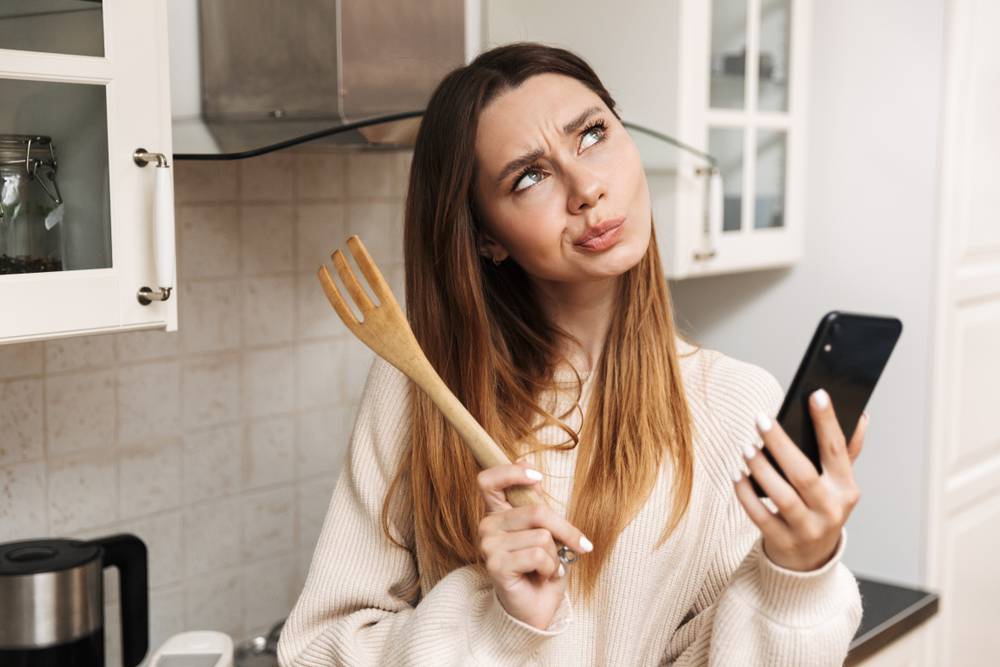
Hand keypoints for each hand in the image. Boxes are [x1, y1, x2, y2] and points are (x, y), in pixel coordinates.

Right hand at [476, 460, 592, 629]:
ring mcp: (488, 546)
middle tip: (580, 545)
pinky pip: (537, 554)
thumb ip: (534, 500)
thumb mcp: (544, 530)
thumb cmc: (541, 568)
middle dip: (565, 530)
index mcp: (496, 513)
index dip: (512, 472)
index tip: (537, 477)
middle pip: (536, 511)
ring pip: (541, 535)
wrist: (535, 609)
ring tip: (548, 567)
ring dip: (555, 555)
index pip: (488, 480)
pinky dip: (550, 567)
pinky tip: (543, 576)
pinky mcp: (496, 565)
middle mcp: (487, 526)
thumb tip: (524, 457)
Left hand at [732, 388, 866, 571]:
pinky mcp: (784, 542)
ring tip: (745, 447)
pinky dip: (746, 494)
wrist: (811, 560)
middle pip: (804, 473)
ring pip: (782, 496)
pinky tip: (737, 475)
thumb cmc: (821, 508)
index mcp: (846, 489)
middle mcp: (831, 510)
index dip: (827, 421)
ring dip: (761, 469)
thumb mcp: (838, 483)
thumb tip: (861, 415)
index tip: (816, 393)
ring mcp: (808, 529)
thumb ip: (846, 452)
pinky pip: (760, 516)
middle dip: (780, 443)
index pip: (837, 450)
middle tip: (760, 419)